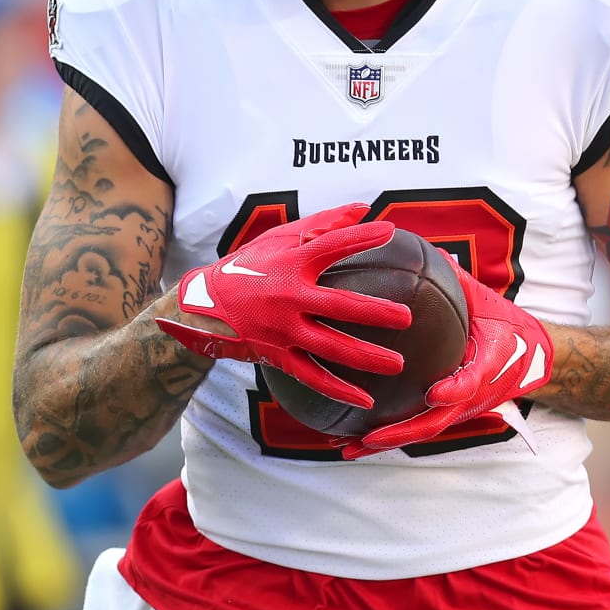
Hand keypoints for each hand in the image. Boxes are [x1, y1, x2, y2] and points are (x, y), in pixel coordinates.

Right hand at [155, 203, 411, 407]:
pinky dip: (339, 391)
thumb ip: (323, 223)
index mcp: (291, 263)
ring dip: (365, 358)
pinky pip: (312, 377)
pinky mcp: (278, 356)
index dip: (359, 238)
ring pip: (329, 347)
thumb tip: (364, 209)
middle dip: (373, 313)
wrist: (203, 305)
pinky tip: (366, 401)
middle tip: (406, 318)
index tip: (390, 231)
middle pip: (337, 306)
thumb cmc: (250, 265)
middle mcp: (288, 297)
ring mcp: (283, 330)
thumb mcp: (279, 238)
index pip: (330, 247)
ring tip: (398, 364)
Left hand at [343, 255, 551, 457]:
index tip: (434, 393)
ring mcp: (460, 410)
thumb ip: (459, 281)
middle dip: (402, 432)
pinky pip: (416, 427)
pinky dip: (387, 436)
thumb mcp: (488, 301)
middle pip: (437, 422)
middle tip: (369, 435)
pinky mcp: (448, 414)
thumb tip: (432, 251)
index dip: (455, 389)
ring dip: (385, 441)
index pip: (472, 381)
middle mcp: (472, 396)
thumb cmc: (506, 325)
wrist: (533, 356)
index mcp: (488, 366)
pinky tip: (353, 439)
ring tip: (348, 447)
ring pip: (422, 431)